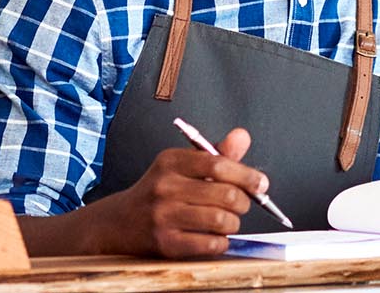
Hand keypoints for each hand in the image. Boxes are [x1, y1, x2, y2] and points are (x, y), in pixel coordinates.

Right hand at [103, 128, 264, 258]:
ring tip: (226, 220)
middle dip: (243, 202)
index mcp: (170, 161)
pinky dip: (221, 241)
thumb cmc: (159, 192)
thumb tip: (242, 136)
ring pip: (222, 221)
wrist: (119, 223)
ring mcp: (164, 217)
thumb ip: (216, 154)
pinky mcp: (166, 244)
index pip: (217, 164)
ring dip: (233, 223)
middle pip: (225, 195)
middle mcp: (165, 187)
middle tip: (241, 204)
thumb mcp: (182, 166)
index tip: (261, 183)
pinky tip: (213, 236)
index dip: (246, 175)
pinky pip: (211, 244)